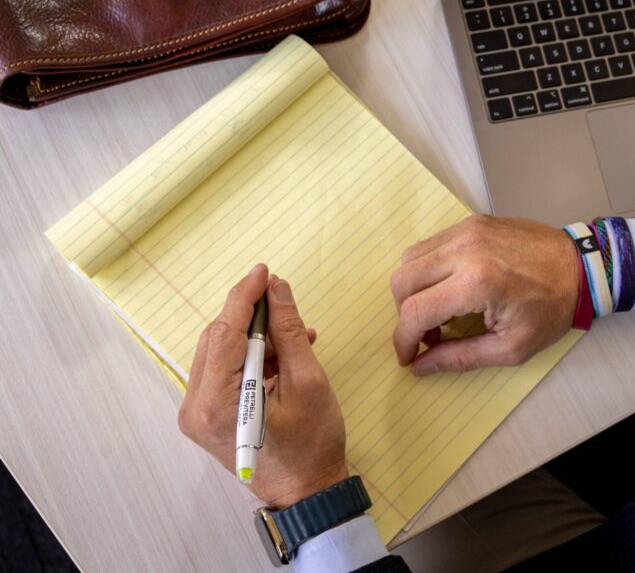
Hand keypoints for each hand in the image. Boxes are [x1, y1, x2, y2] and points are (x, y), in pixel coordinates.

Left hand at [178, 264, 347, 508]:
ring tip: (297, 337)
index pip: (225, 331)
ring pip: (221, 353)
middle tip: (285, 303)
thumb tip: (278, 290)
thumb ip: (288, 331)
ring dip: (256, 338)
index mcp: (216, 402)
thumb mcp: (308, 381)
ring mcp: (197, 414)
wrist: (307, 492)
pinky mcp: (207, 417)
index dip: (245, 296)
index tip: (264, 271)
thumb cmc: (312, 444)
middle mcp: (195, 408)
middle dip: (252, 317)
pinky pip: (225, 372)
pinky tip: (284, 355)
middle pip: (217, 339)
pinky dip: (251, 358)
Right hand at [389, 215, 578, 375]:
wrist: (581, 267)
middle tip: (429, 335)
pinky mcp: (471, 222)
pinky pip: (431, 245)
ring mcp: (467, 230)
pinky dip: (429, 269)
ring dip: (414, 290)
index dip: (403, 340)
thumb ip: (460, 357)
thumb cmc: (553, 308)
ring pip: (411, 259)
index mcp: (477, 282)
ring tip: (441, 311)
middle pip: (403, 281)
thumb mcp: (511, 347)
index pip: (416, 311)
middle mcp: (465, 249)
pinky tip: (451, 288)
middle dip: (406, 314)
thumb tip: (421, 366)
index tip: (408, 357)